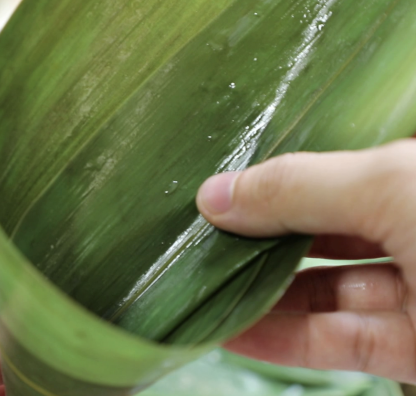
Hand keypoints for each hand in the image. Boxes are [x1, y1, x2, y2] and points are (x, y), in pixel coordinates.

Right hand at [196, 139, 415, 383]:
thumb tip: (214, 196)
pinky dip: (284, 340)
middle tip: (204, 244)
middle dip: (261, 238)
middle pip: (324, 232)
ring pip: (327, 291)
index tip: (213, 196)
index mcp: (411, 175)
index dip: (273, 182)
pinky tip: (234, 331)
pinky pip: (339, 341)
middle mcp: (413, 229)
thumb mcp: (391, 186)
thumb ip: (300, 188)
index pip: (332, 171)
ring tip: (205, 287)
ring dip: (264, 294)